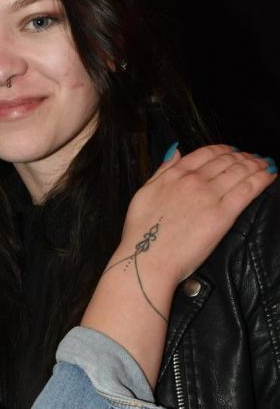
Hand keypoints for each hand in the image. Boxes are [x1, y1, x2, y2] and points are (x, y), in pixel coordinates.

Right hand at [118, 144, 274, 284]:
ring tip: (265, 164)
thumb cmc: (141, 232)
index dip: (223, 149)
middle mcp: (192, 181)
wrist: (148, 258)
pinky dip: (261, 179)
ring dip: (255, 164)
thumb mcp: (144, 193)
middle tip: (253, 158)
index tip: (232, 151)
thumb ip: (161, 170)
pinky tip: (270, 175)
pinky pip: (247, 189)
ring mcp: (208, 196)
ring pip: (239, 171)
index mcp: (173, 175)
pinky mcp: (223, 215)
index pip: (205, 153)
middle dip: (243, 156)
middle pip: (225, 160)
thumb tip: (174, 151)